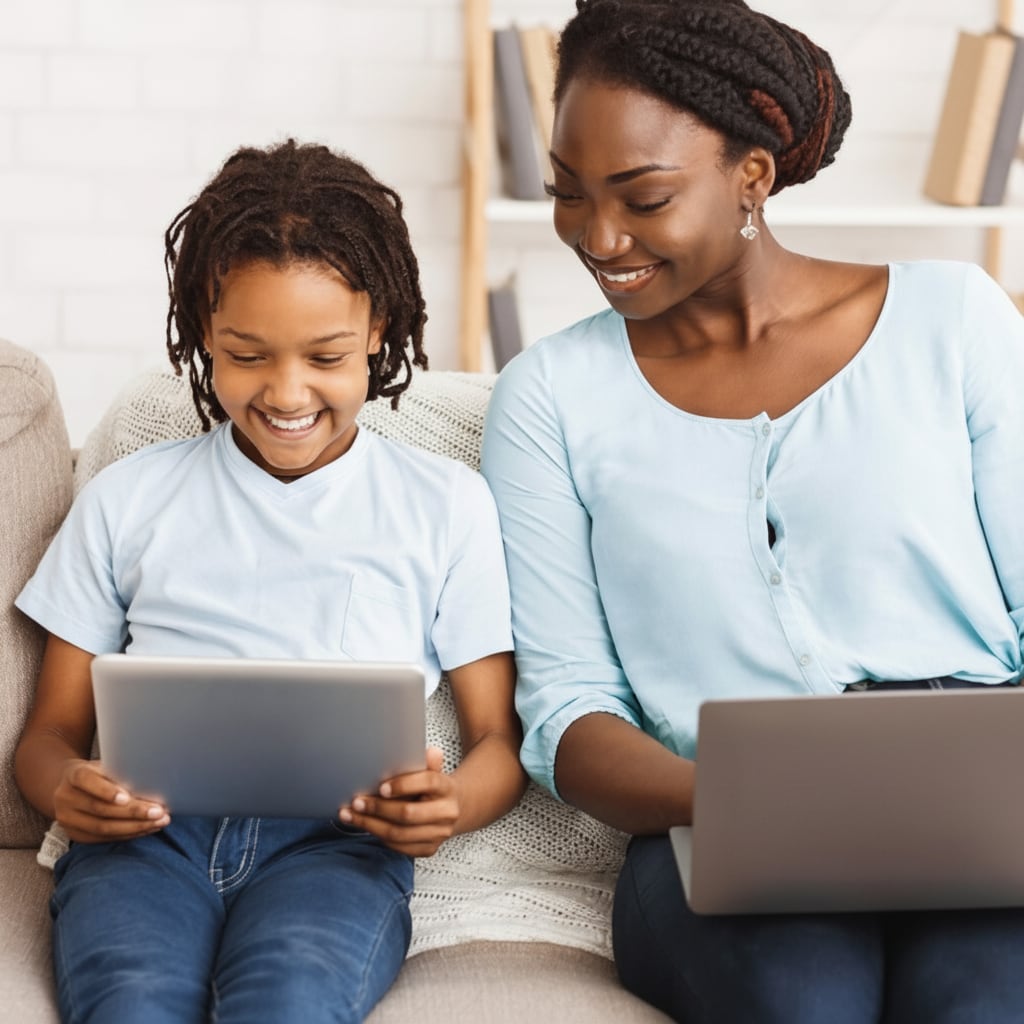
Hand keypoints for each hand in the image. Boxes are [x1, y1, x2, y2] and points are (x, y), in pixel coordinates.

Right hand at [53, 759, 170, 843]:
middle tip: (159, 812)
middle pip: (100, 809)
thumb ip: (120, 772)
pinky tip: (146, 829)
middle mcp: (65, 797)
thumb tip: (152, 781)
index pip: (87, 781)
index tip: (127, 798)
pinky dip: (128, 834)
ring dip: (135, 826)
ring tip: (159, 822)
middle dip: (133, 812)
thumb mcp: (105, 765)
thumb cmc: (98, 773)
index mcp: (74, 774)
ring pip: (103, 828)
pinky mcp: (74, 835)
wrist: (71, 787)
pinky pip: (103, 838)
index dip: (106, 791)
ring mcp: (67, 819)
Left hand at [339, 747, 458, 856]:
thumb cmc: (433, 788)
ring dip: (370, 825)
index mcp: (447, 788)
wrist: (452, 810)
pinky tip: (363, 826)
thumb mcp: (431, 771)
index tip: (381, 787)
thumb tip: (430, 752)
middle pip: (408, 813)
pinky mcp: (429, 849)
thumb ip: (427, 762)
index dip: (404, 785)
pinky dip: (378, 836)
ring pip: (399, 833)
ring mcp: (439, 834)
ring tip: (350, 816)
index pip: (428, 782)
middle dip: (378, 808)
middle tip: (357, 801)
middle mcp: (447, 813)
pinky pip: (399, 847)